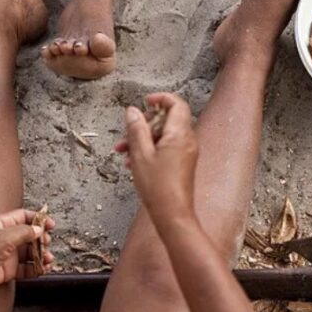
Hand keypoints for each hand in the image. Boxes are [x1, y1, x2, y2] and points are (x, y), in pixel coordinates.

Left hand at [0, 209, 54, 298]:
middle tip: (46, 243)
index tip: (51, 225)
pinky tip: (42, 270)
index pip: (23, 216)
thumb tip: (39, 229)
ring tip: (48, 259)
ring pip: (29, 253)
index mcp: (1, 225)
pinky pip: (25, 268)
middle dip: (41, 239)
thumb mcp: (4, 237)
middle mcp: (4, 238)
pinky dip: (35, 269)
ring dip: (41, 255)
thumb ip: (24, 232)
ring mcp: (5, 255)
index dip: (38, 219)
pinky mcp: (6, 271)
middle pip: (29, 235)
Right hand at [116, 93, 197, 222]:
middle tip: (126, 135)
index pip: (177, 104)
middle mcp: (187, 140)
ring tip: (123, 152)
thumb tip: (133, 110)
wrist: (173, 214)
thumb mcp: (140, 155)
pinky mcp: (182, 163)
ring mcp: (186, 152)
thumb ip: (136, 129)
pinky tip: (133, 163)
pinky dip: (150, 150)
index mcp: (180, 134)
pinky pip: (166, 148)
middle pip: (166, 120)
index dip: (161, 98)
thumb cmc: (158, 187)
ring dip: (143, 140)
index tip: (144, 101)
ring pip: (163, 135)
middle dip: (143, 125)